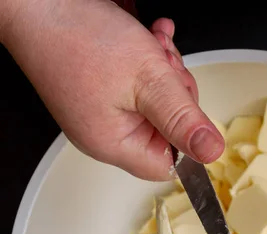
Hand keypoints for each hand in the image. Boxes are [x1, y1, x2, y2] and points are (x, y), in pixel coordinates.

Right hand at [1, 0, 223, 180]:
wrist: (37, 3)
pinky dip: (150, 62)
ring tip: (154, 46)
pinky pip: (138, 85)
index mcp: (113, 144)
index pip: (167, 165)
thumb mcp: (148, 80)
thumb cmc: (77, 37)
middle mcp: (104, 135)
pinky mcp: (100, 91)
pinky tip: (149, 40)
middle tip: (166, 68)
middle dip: (176, 94)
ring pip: (155, 103)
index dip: (185, 137)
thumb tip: (210, 152)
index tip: (189, 109)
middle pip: (165, 131)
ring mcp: (101, 112)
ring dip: (164, 72)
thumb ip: (182, 118)